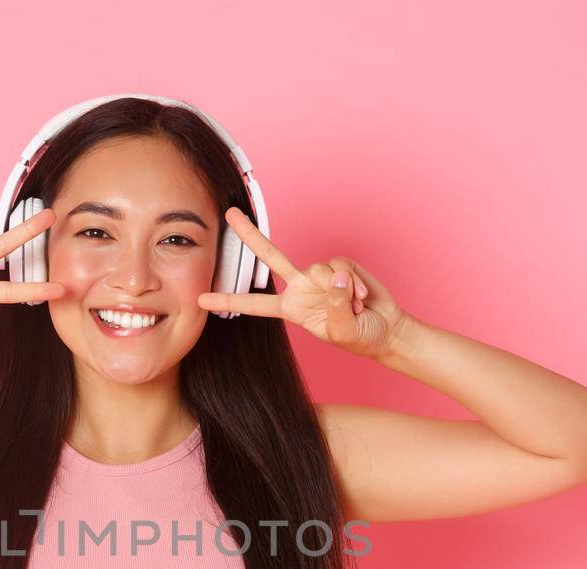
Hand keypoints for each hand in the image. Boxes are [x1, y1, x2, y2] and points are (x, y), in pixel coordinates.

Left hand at [196, 207, 411, 362]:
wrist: (385, 328)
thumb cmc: (359, 336)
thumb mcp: (343, 331)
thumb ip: (335, 306)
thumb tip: (334, 278)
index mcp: (292, 308)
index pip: (255, 304)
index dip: (229, 301)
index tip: (201, 299)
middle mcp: (301, 287)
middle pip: (271, 256)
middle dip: (250, 234)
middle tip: (230, 214)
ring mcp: (319, 275)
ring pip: (319, 268)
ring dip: (342, 291)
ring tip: (355, 307)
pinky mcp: (340, 265)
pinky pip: (341, 267)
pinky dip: (354, 283)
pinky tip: (363, 297)